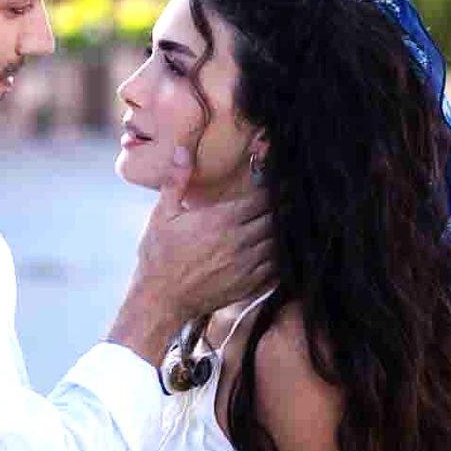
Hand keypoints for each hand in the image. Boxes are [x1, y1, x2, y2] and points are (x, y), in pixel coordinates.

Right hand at [109, 146, 274, 363]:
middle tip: (291, 199)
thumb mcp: (163, 214)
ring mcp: (248, 265)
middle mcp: (240, 241)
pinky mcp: (250, 284)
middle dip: (282, 208)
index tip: (280, 181)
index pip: (262, 199)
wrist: (161, 300)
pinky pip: (278, 267)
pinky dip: (283, 256)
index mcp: (222, 220)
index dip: (274, 189)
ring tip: (290, 222)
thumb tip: (182, 149)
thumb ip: (177, 180)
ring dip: (284, 232)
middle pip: (276, 219)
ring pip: (280, 242)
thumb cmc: (159, 255)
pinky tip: (282, 249)